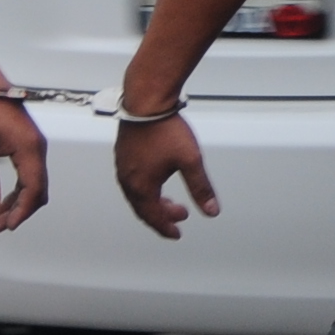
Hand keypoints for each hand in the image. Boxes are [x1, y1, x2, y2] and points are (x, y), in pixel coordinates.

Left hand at [0, 93, 47, 232]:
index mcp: (29, 148)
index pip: (34, 189)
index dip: (21, 211)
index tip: (6, 225)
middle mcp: (36, 147)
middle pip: (37, 189)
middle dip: (18, 210)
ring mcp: (32, 145)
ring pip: (31, 183)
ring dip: (15, 202)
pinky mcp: (24, 143)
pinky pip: (25, 172)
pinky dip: (14, 188)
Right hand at [114, 115, 218, 239]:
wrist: (146, 100)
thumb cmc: (165, 129)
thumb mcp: (190, 161)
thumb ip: (201, 188)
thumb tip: (211, 211)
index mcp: (141, 186)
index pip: (153, 217)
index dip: (166, 228)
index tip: (177, 233)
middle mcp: (127, 180)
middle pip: (143, 208)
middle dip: (161, 215)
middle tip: (180, 215)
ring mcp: (123, 166)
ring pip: (136, 194)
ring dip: (153, 201)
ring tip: (169, 200)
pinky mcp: (123, 153)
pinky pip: (132, 181)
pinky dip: (145, 188)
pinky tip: (157, 179)